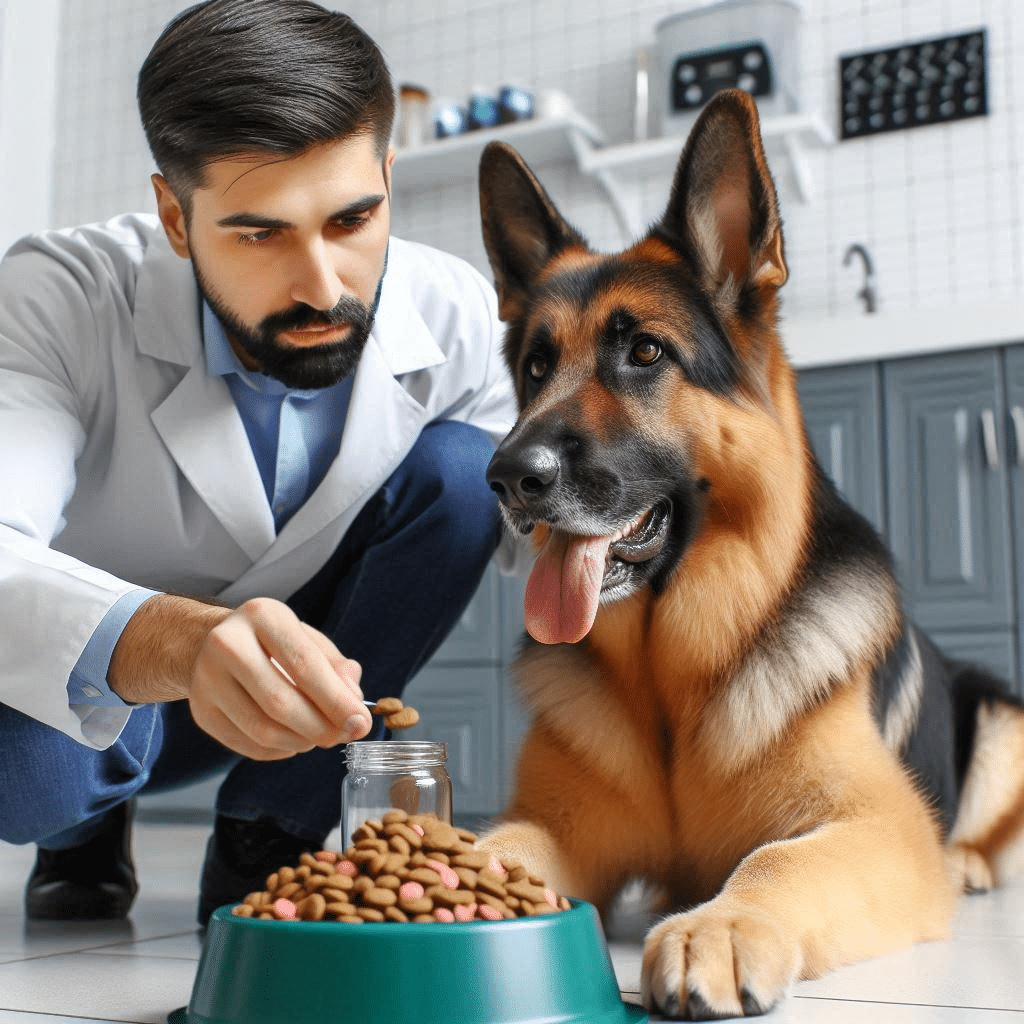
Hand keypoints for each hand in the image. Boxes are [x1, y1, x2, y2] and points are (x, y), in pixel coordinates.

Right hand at [109, 594, 371, 759]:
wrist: (208, 643)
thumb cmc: (271, 642)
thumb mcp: (307, 638)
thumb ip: (336, 667)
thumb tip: (354, 700)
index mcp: (262, 616)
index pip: (304, 664)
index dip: (336, 700)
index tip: (360, 723)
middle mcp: (227, 644)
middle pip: (280, 702)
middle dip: (321, 727)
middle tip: (343, 735)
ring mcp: (207, 680)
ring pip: (263, 730)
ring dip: (302, 742)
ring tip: (320, 736)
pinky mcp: (201, 712)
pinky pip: (249, 746)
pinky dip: (281, 750)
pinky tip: (294, 739)